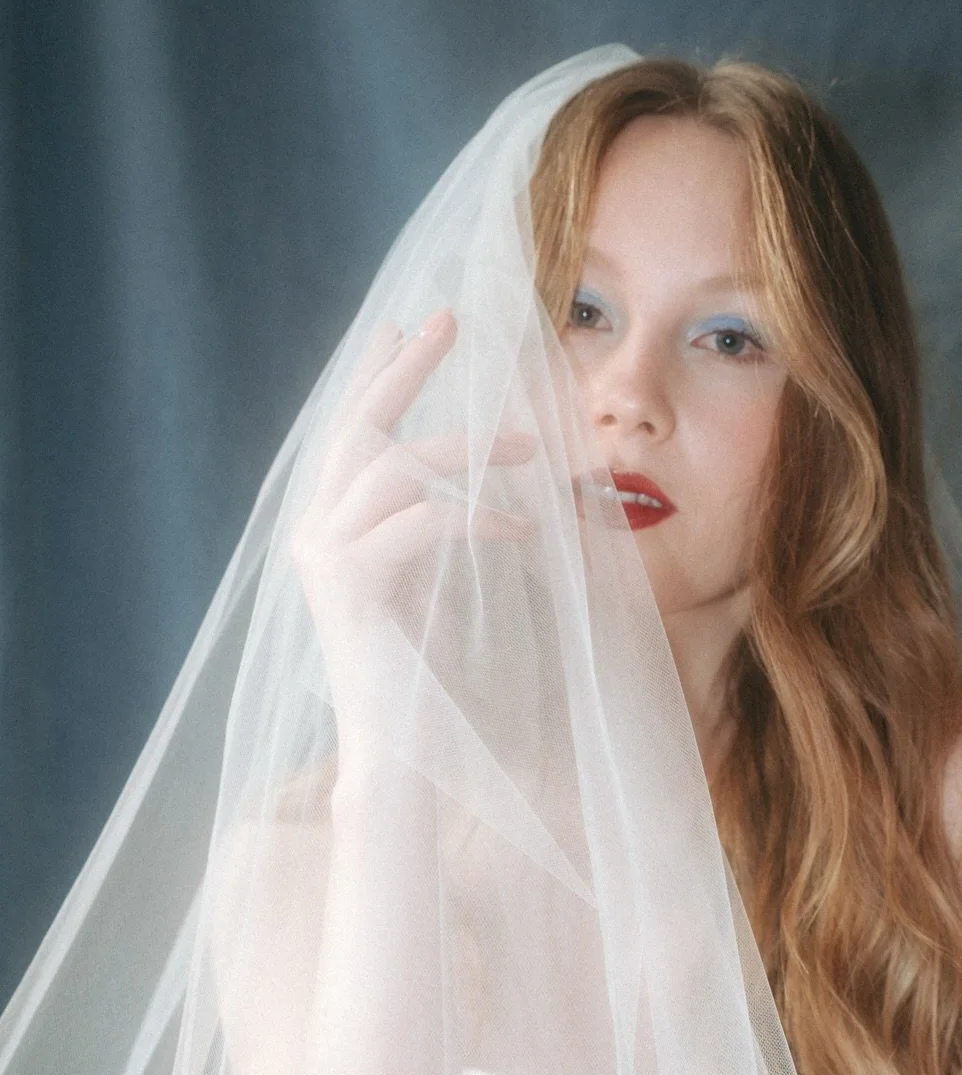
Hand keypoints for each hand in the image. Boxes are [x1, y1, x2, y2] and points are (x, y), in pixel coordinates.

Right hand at [290, 309, 533, 739]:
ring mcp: (325, 559)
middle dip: (405, 367)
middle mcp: (317, 535)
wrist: (401, 757)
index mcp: (335, 530)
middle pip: (359, 427)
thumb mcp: (440, 589)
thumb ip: (441, 532)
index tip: (405, 323)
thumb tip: (488, 480)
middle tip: (449, 317)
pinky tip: (521, 525)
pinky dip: (475, 516)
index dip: (376, 373)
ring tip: (532, 447)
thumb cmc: (427, 683)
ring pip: (393, 467)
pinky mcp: (350, 587)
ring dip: (468, 448)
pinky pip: (420, 524)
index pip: (353, 434)